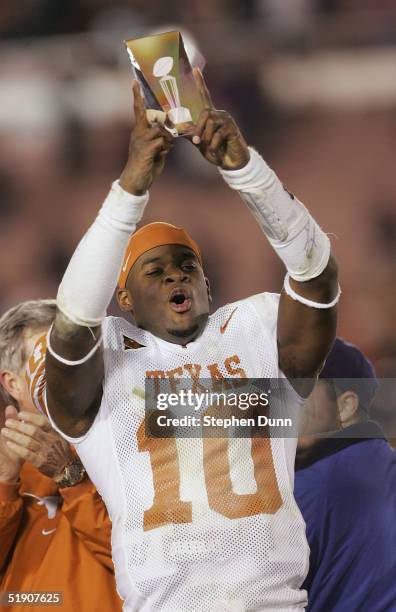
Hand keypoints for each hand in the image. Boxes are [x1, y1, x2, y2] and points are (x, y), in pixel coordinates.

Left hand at [1, 410, 73, 479]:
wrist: (67, 468)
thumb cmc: (59, 451)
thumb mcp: (57, 437)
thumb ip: (45, 428)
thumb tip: (31, 418)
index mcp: (54, 433)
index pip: (42, 421)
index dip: (31, 417)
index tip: (20, 414)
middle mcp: (50, 441)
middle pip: (33, 430)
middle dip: (18, 425)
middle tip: (7, 422)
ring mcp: (45, 451)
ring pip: (28, 441)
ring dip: (14, 435)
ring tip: (4, 431)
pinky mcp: (40, 462)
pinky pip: (26, 454)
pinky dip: (17, 448)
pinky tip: (9, 444)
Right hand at [119, 80, 173, 194]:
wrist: (136, 181)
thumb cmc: (146, 166)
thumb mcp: (156, 150)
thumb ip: (162, 141)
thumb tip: (171, 137)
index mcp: (139, 131)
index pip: (138, 110)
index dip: (137, 96)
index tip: (134, 82)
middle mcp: (138, 133)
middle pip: (153, 118)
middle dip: (166, 121)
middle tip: (170, 130)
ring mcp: (140, 142)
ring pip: (161, 131)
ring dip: (168, 139)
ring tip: (166, 149)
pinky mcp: (145, 151)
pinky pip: (161, 142)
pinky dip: (166, 148)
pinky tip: (163, 154)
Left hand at [190, 68, 249, 169]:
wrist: (230, 162)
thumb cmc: (215, 151)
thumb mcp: (199, 142)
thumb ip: (188, 133)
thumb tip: (174, 126)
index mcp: (210, 115)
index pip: (205, 95)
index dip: (200, 83)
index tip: (195, 69)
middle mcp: (219, 114)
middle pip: (204, 113)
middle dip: (198, 129)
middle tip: (196, 142)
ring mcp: (227, 120)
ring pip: (210, 124)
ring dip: (206, 138)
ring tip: (208, 147)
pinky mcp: (232, 128)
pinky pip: (218, 134)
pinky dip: (213, 144)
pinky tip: (216, 150)